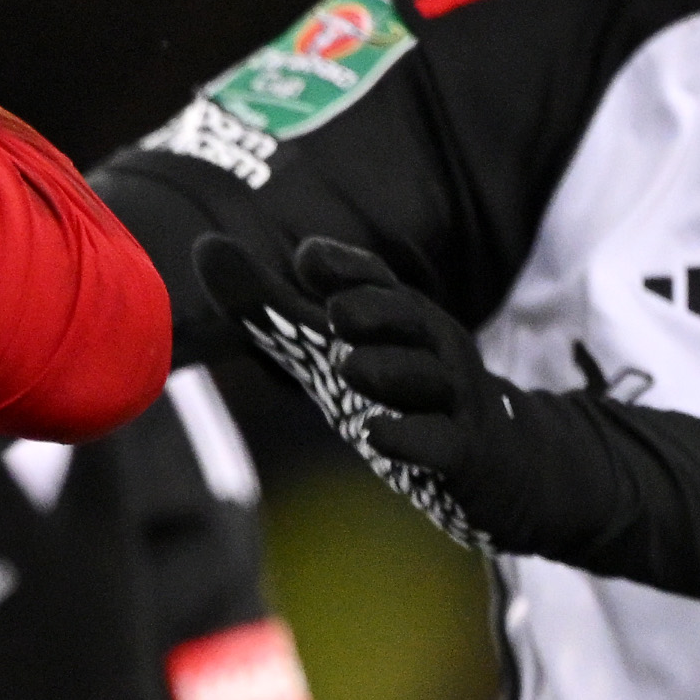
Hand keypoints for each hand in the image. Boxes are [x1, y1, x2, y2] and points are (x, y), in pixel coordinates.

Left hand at [196, 235, 552, 553]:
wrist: (495, 456)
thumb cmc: (394, 387)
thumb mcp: (325, 344)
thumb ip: (266, 303)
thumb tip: (203, 243)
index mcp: (396, 314)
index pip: (374, 281)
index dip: (345, 268)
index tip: (307, 258)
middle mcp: (429, 346)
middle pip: (409, 319)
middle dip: (376, 311)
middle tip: (336, 313)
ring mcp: (451, 399)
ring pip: (426, 379)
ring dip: (391, 371)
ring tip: (350, 366)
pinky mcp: (462, 453)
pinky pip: (441, 442)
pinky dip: (412, 439)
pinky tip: (380, 439)